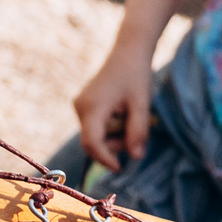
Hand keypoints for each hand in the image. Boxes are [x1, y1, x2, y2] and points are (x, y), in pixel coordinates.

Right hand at [74, 47, 154, 169]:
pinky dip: (110, 128)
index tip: (120, 168)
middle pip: (92, 142)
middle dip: (113, 146)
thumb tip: (136, 158)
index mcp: (92, 107)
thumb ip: (138, 132)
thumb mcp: (142, 105)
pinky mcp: (84, 105)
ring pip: (94, 136)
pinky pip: (95, 127)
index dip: (105, 158)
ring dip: (114, 136)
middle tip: (135, 133)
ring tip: (131, 117)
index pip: (92, 143)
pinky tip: (122, 113)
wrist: (128, 53)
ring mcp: (80, 106)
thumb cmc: (136, 76)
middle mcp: (80, 107)